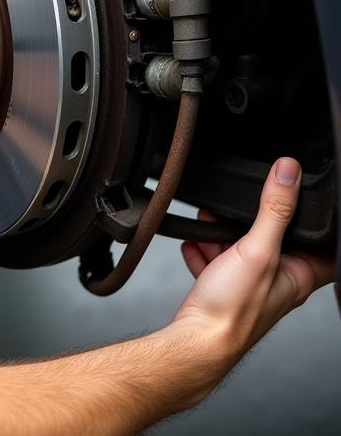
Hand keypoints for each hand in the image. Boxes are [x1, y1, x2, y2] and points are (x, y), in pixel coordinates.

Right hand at [172, 157, 334, 367]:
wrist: (196, 340)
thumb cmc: (233, 310)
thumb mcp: (258, 249)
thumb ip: (274, 209)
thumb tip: (289, 172)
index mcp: (299, 275)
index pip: (318, 243)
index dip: (308, 220)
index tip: (293, 198)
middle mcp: (277, 282)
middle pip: (270, 239)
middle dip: (247, 221)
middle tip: (235, 210)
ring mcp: (249, 286)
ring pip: (239, 248)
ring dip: (219, 234)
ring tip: (207, 227)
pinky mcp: (223, 290)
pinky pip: (214, 261)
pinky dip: (203, 250)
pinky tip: (194, 246)